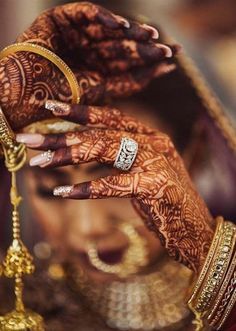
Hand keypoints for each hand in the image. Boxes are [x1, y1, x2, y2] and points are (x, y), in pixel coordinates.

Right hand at [0, 2, 178, 129]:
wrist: (22, 97)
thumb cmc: (57, 100)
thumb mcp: (102, 93)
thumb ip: (129, 83)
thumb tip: (160, 73)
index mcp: (96, 69)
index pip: (128, 63)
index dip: (149, 60)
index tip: (171, 60)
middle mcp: (89, 51)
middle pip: (122, 46)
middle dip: (145, 47)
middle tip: (168, 48)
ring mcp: (76, 35)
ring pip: (109, 31)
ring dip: (130, 33)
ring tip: (151, 37)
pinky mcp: (60, 19)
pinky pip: (85, 15)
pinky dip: (102, 19)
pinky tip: (122, 27)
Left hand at [16, 100, 213, 272]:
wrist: (196, 229)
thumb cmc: (164, 202)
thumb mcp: (141, 173)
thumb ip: (116, 159)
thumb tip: (78, 153)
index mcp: (150, 136)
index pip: (112, 116)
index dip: (81, 111)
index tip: (51, 107)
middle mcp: (154, 142)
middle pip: (103, 131)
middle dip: (64, 135)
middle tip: (30, 138)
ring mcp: (157, 161)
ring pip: (107, 148)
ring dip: (70, 155)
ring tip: (40, 160)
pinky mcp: (156, 185)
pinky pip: (115, 183)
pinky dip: (87, 188)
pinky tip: (64, 192)